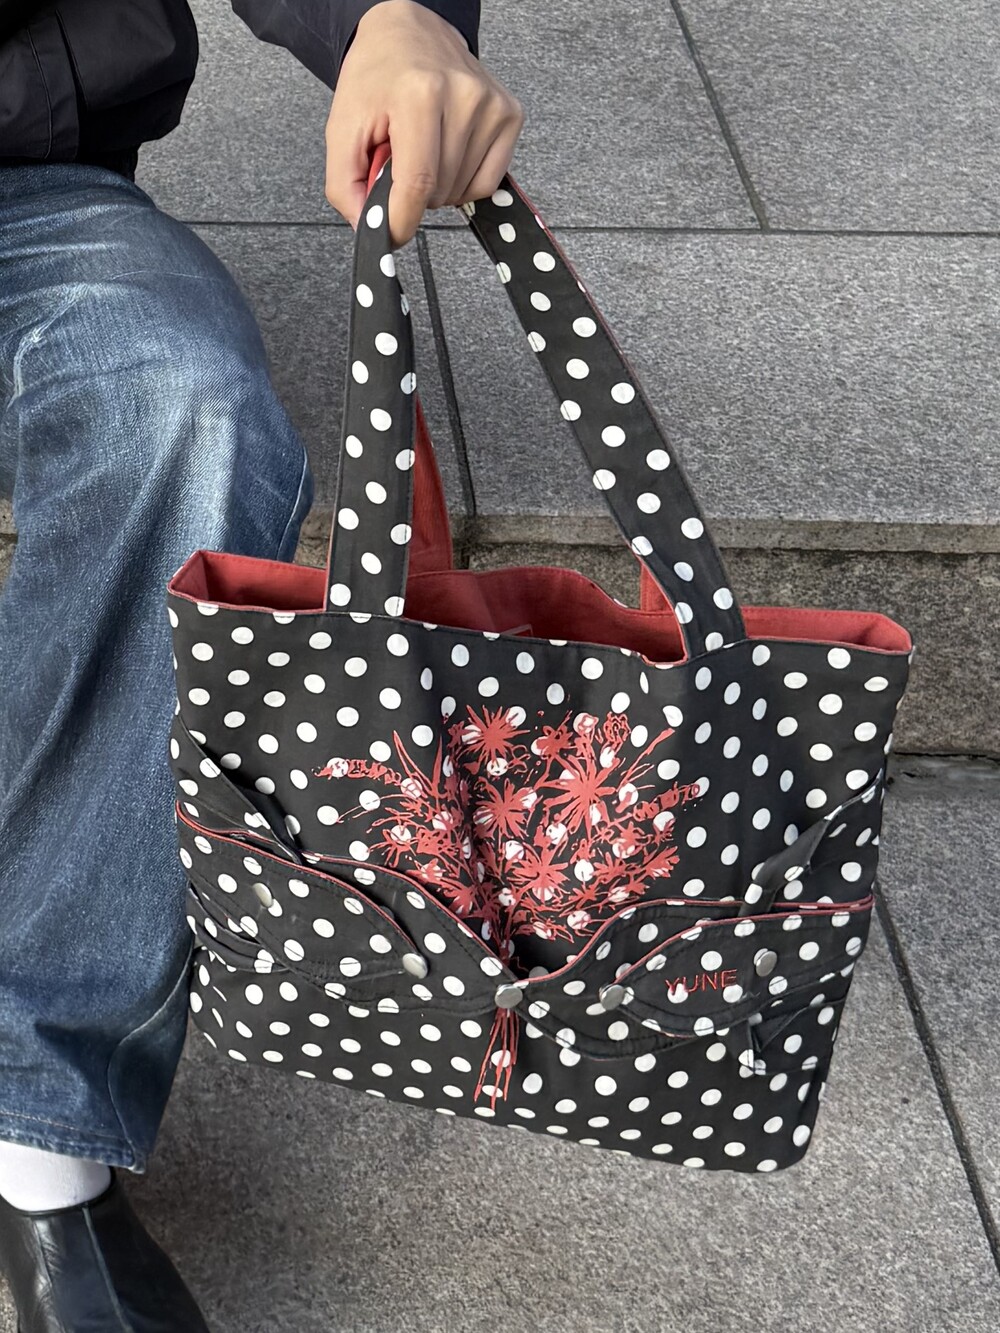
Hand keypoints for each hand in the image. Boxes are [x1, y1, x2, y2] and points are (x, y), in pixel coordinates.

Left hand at [325, 0, 524, 246]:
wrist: (408, 31)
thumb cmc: (378, 75)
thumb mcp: (343, 125)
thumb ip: (344, 183)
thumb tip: (367, 227)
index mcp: (418, 93)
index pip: (417, 183)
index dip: (401, 220)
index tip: (392, 232)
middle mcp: (462, 96)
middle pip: (438, 191)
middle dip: (413, 192)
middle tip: (400, 158)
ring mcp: (491, 105)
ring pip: (461, 191)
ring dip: (437, 186)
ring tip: (423, 148)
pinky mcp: (509, 114)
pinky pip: (486, 182)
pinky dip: (462, 182)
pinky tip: (447, 154)